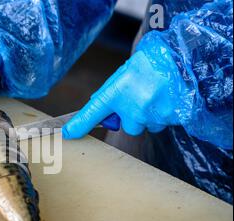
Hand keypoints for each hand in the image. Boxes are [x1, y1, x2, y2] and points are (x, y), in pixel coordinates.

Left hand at [62, 50, 180, 138]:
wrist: (182, 56)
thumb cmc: (150, 62)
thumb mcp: (124, 74)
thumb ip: (112, 92)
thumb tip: (100, 108)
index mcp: (117, 93)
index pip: (92, 113)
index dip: (79, 125)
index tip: (68, 134)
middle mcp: (132, 108)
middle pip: (129, 127)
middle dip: (134, 117)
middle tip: (143, 97)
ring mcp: (151, 115)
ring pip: (148, 125)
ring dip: (151, 115)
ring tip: (158, 94)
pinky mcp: (169, 119)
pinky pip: (163, 122)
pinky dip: (165, 113)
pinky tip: (168, 97)